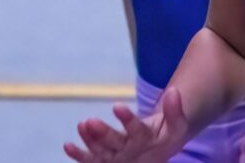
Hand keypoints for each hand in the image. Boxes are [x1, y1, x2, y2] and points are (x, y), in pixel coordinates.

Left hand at [64, 88, 189, 162]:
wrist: (157, 155)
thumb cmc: (165, 137)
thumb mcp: (177, 126)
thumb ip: (175, 110)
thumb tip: (173, 90)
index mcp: (147, 143)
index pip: (137, 131)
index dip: (127, 120)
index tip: (116, 106)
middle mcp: (130, 154)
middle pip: (115, 144)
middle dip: (102, 133)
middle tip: (89, 121)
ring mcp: (116, 160)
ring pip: (101, 152)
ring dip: (89, 141)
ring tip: (82, 125)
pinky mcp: (106, 162)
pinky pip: (91, 161)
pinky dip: (79, 156)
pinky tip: (67, 146)